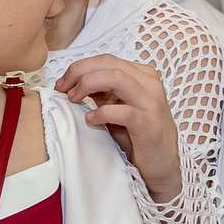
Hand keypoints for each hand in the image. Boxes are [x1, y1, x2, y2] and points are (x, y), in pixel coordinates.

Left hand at [51, 55, 180, 202]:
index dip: (80, 67)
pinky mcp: (150, 124)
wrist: (161, 163)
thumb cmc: (137, 134)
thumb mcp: (116, 106)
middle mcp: (149, 84)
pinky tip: (91, 119)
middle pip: (110, 64)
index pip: (107, 60)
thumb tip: (74, 82)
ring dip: (88, 84)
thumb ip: (101, 91)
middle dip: (79, 72)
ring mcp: (152, 103)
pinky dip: (102, 112)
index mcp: (142, 75)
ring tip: (74, 99)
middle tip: (62, 88)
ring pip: (118, 78)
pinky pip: (123, 111)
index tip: (62, 82)